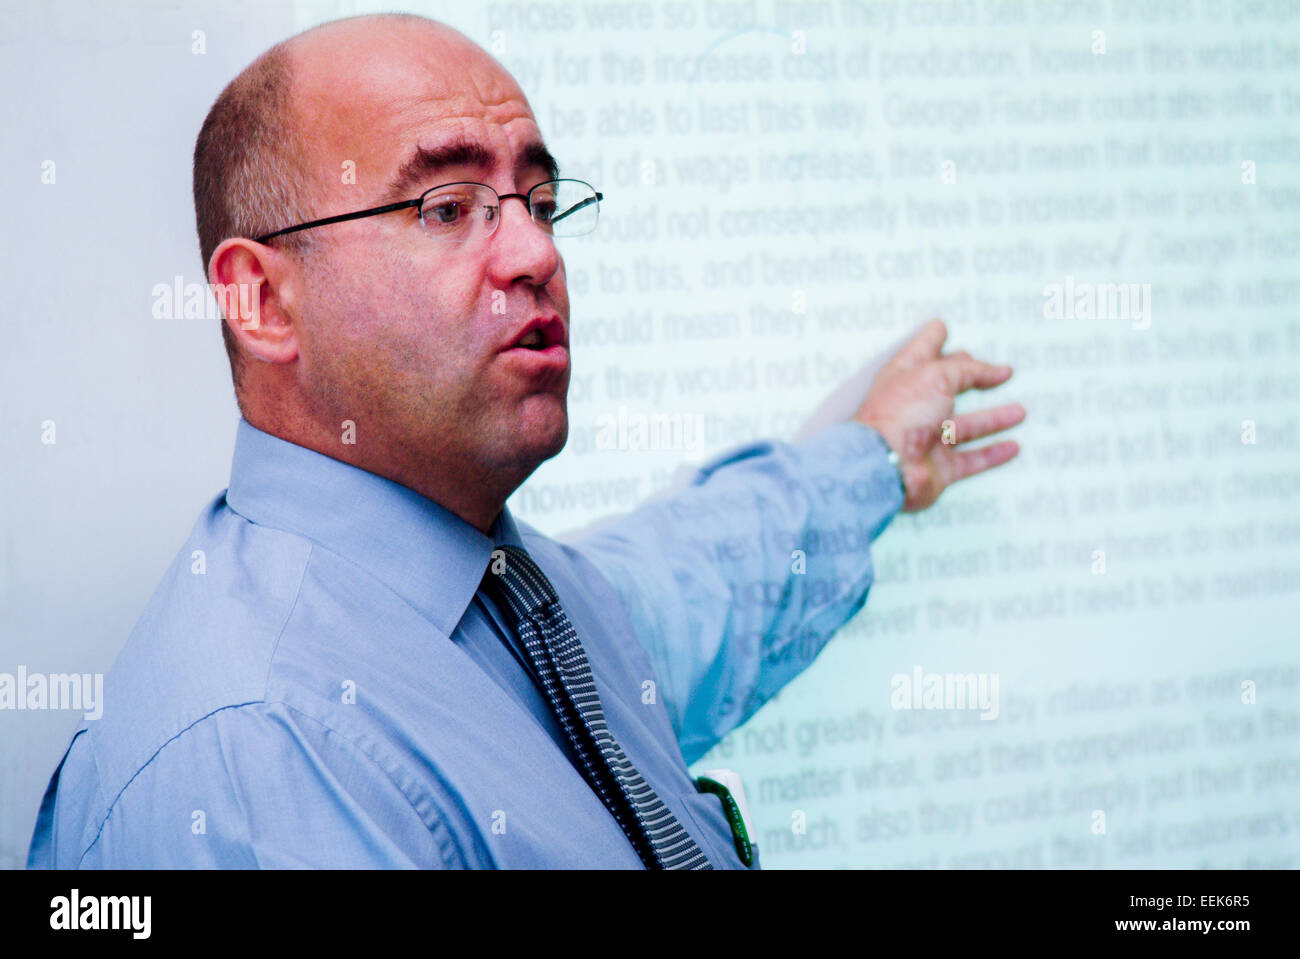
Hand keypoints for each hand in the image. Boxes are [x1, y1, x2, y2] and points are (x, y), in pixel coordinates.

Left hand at [854, 319, 1024, 512]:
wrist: (885, 467)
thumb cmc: (901, 414)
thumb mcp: (937, 375)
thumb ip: (969, 369)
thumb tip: (998, 371)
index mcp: (904, 377)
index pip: (922, 350)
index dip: (933, 337)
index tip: (942, 327)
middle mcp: (914, 407)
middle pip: (945, 388)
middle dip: (969, 377)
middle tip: (998, 371)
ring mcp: (926, 439)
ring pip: (966, 427)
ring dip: (993, 419)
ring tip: (1020, 412)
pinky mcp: (938, 468)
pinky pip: (971, 460)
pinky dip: (993, 454)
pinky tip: (1014, 447)